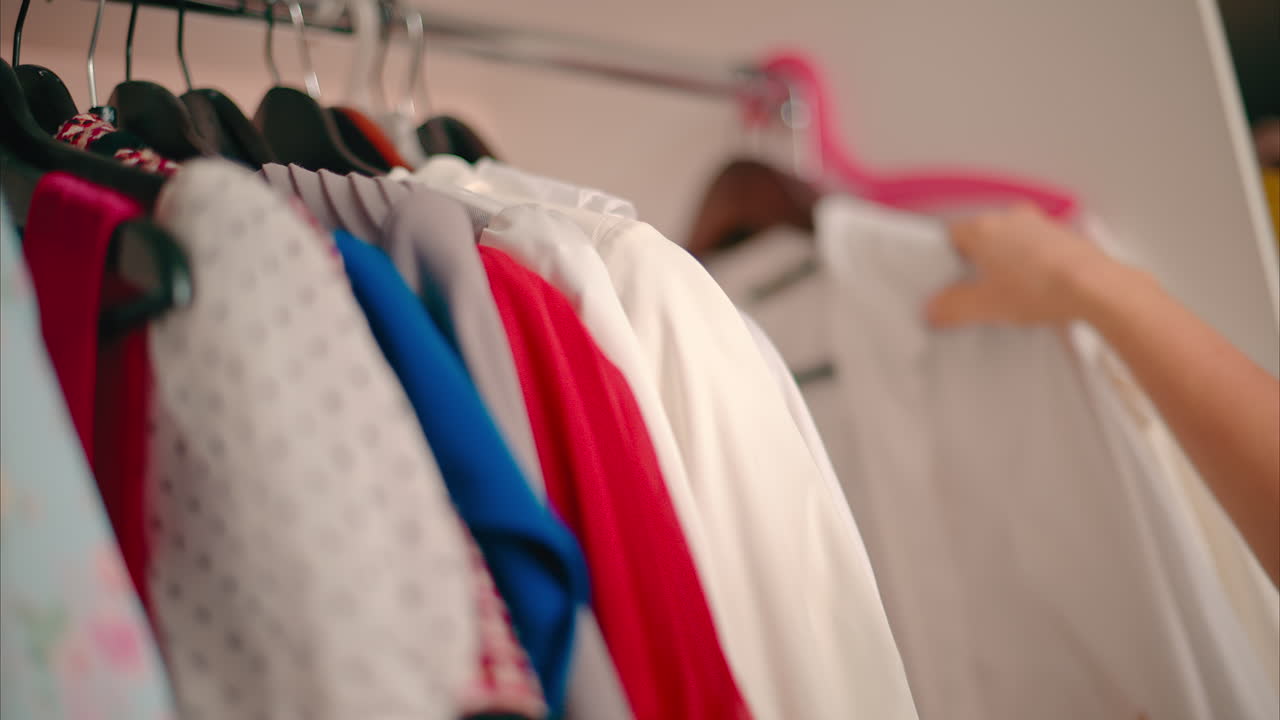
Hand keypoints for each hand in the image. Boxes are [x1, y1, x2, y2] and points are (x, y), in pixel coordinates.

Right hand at [926, 205, 1113, 328]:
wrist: (1094, 288)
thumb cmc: (1043, 288)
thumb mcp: (984, 307)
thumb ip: (952, 307)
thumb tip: (938, 308)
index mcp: (984, 228)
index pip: (951, 235)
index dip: (947, 259)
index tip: (948, 278)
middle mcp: (1011, 219)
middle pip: (982, 237)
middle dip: (978, 262)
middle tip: (980, 290)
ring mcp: (1040, 225)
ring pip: (1011, 240)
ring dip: (1008, 261)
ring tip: (1012, 293)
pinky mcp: (1064, 236)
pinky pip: (1038, 247)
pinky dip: (1034, 264)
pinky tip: (1038, 289)